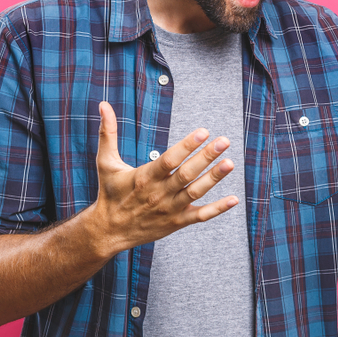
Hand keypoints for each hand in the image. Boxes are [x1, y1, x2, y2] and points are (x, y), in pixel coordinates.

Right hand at [92, 101, 237, 253]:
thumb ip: (108, 133)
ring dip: (214, 178)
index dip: (187, 146)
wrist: (108, 232)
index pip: (169, 160)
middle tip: (225, 141)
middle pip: (186, 174)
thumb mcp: (106, 163)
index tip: (203, 132)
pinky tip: (234, 199)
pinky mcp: (177, 223)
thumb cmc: (109, 193)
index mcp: (144, 177)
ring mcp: (169, 209)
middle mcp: (158, 193)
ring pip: (196, 192)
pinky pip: (200, 216)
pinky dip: (218, 209)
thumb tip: (103, 105)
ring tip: (230, 163)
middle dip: (206, 157)